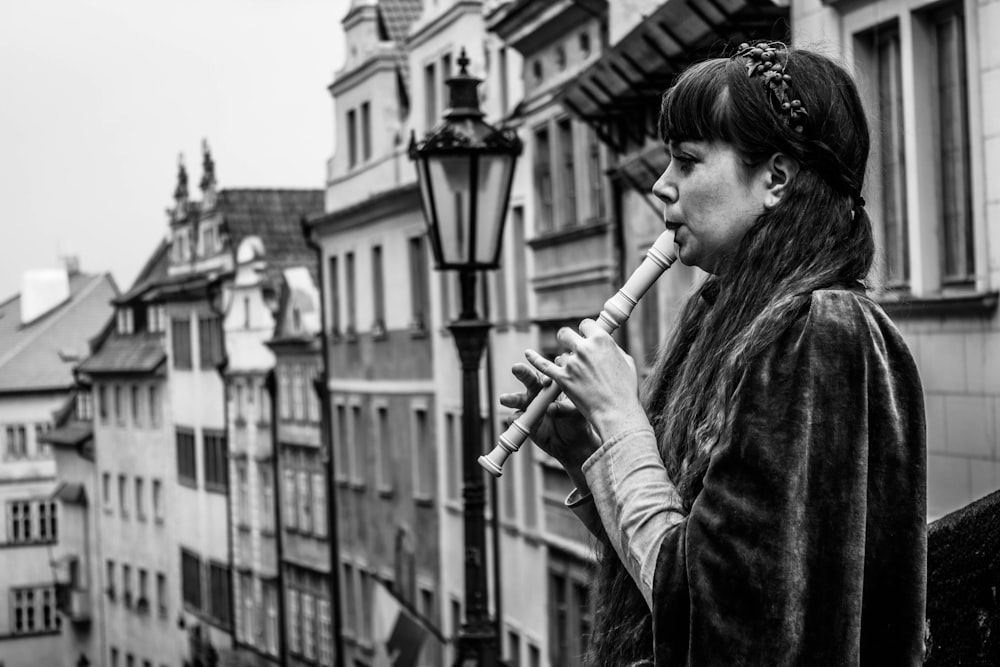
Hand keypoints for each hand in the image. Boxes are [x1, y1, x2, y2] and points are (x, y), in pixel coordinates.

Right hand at [498, 362, 599, 472]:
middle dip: (522, 373)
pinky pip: (516, 419)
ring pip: (519, 399)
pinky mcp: (524, 422)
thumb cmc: (577, 424)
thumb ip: (564, 410)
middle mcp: (540, 394)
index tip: (546, 382)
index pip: (548, 377)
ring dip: (511, 398)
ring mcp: (531, 408)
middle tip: (516, 368)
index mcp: (554, 388)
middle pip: (530, 381)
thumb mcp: (575, 415)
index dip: (546, 377)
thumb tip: (551, 408)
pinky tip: (514, 419)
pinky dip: (514, 419)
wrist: (572, 446)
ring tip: (504, 399)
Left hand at [524, 319, 646, 442]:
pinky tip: (528, 354)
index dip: (585, 332)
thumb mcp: (626, 361)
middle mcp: (584, 348)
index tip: (585, 338)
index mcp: (602, 340)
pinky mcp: (562, 378)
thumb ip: (612, 349)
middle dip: (567, 339)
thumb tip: (604, 344)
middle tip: (570, 347)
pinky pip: (543, 365)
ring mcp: (572, 363)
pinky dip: (534, 359)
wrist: (617, 412)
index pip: (585, 324)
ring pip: (561, 355)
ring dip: (566, 363)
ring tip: (579, 377)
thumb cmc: (626, 389)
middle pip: (566, 333)